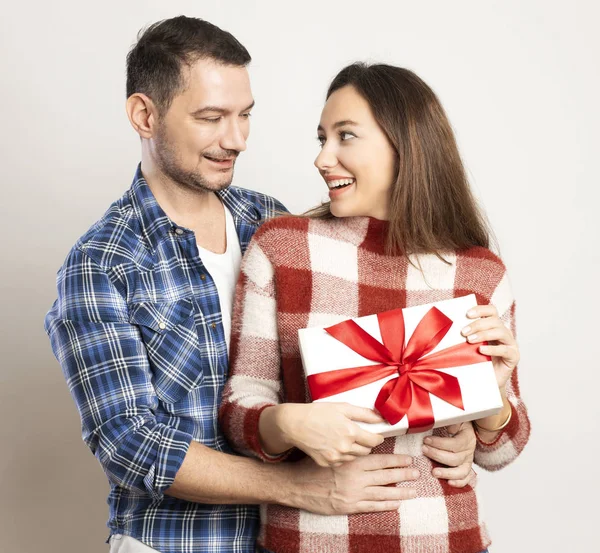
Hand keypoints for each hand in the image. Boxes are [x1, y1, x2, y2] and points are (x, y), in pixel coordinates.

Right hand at [278, 403, 384, 466]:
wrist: (294, 424)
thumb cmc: (317, 413)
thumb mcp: (342, 407)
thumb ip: (364, 413)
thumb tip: (381, 417)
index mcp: (351, 432)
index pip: (374, 441)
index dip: (377, 437)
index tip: (376, 435)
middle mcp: (345, 447)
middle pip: (366, 451)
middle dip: (366, 444)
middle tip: (361, 436)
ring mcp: (335, 458)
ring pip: (355, 458)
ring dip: (355, 451)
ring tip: (347, 440)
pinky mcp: (327, 463)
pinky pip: (342, 462)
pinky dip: (343, 456)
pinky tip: (336, 446)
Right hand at [291, 454, 418, 514]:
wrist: (296, 483)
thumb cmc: (313, 463)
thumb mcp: (334, 451)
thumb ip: (352, 449)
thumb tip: (368, 445)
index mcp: (354, 461)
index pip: (382, 460)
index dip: (397, 461)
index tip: (408, 460)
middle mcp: (357, 477)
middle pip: (386, 476)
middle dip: (404, 475)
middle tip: (417, 474)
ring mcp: (354, 493)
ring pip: (383, 493)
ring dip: (400, 492)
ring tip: (413, 491)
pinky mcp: (349, 506)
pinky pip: (372, 506)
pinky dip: (386, 506)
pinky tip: (396, 504)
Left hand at [421, 422, 475, 487]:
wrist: (463, 428)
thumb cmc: (455, 423)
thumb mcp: (454, 418)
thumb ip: (450, 421)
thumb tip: (444, 424)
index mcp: (467, 437)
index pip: (455, 444)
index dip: (440, 443)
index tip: (426, 440)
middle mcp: (469, 450)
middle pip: (455, 458)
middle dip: (437, 455)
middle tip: (424, 450)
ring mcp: (468, 460)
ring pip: (461, 471)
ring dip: (446, 473)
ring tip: (433, 472)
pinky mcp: (466, 468)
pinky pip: (466, 478)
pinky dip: (459, 483)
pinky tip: (448, 483)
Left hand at [462, 304, 518, 391]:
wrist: (485, 382)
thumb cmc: (475, 361)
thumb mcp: (469, 345)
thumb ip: (465, 334)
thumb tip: (449, 324)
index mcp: (493, 326)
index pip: (491, 311)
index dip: (480, 309)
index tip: (467, 314)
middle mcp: (504, 332)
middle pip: (494, 321)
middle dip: (478, 324)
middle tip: (463, 332)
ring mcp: (510, 344)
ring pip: (500, 332)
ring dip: (484, 334)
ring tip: (470, 340)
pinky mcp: (513, 356)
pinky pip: (505, 350)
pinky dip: (492, 349)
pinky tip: (481, 350)